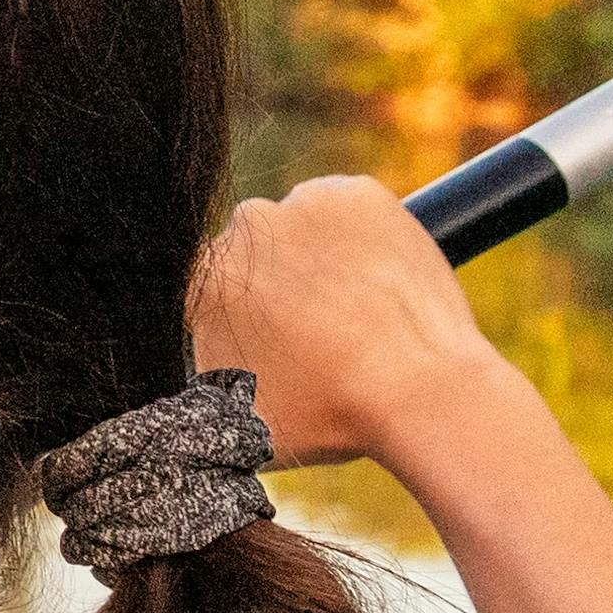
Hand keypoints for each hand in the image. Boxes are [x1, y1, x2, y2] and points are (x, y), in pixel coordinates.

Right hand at [191, 172, 559, 486]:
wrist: (416, 391)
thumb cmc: (329, 414)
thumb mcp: (236, 420)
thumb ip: (204, 388)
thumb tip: (195, 382)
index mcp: (203, 281)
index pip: (215, 289)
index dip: (245, 315)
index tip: (276, 338)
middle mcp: (242, 227)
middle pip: (254, 251)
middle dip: (277, 283)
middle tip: (319, 330)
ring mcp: (303, 204)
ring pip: (300, 227)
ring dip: (315, 257)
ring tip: (356, 311)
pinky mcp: (357, 193)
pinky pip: (347, 211)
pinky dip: (360, 238)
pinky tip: (378, 285)